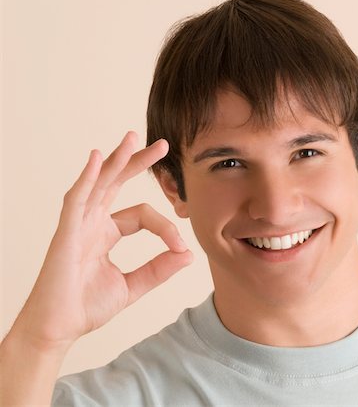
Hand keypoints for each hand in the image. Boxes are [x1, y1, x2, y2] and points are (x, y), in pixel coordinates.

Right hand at [12, 132, 192, 350]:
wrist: (60, 329)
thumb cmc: (88, 306)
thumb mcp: (133, 286)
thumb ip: (159, 269)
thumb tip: (189, 254)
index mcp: (107, 232)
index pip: (143, 214)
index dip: (166, 227)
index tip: (181, 246)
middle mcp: (93, 221)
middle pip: (118, 183)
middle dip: (138, 162)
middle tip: (160, 145)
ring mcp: (79, 223)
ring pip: (99, 183)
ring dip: (116, 160)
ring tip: (132, 138)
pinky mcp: (66, 231)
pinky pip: (77, 198)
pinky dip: (87, 178)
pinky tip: (98, 158)